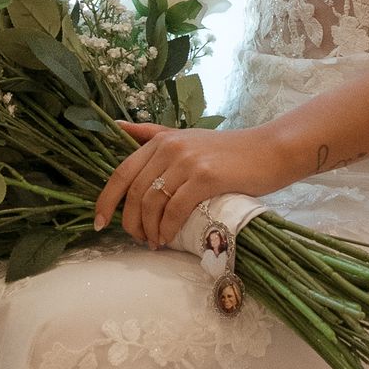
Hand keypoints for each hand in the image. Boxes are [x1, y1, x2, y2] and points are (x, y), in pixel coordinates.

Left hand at [95, 121, 291, 249]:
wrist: (269, 151)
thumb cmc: (228, 151)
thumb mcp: (186, 136)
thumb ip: (152, 134)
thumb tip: (117, 126)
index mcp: (161, 140)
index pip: (121, 172)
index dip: (106, 200)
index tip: (99, 223)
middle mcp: (170, 147)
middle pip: (134, 192)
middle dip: (129, 221)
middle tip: (137, 238)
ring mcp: (188, 161)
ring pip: (152, 203)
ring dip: (149, 229)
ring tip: (154, 242)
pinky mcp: (206, 177)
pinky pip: (176, 209)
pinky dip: (168, 228)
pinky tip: (169, 239)